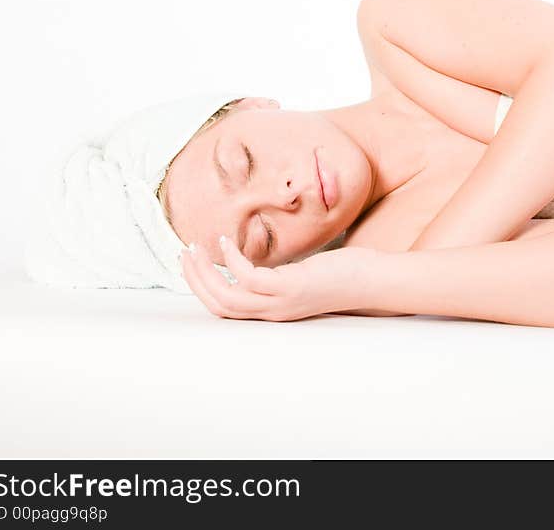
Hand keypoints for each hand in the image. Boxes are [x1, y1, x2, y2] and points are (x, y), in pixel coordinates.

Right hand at [179, 235, 378, 320]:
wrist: (371, 282)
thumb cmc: (339, 275)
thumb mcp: (300, 277)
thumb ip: (279, 275)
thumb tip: (263, 260)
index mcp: (272, 310)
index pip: (225, 310)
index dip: (202, 289)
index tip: (190, 265)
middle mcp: (273, 312)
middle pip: (218, 306)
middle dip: (194, 281)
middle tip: (182, 254)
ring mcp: (281, 302)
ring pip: (227, 297)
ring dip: (204, 272)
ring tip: (194, 247)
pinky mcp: (292, 288)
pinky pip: (249, 277)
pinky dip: (231, 260)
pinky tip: (227, 241)